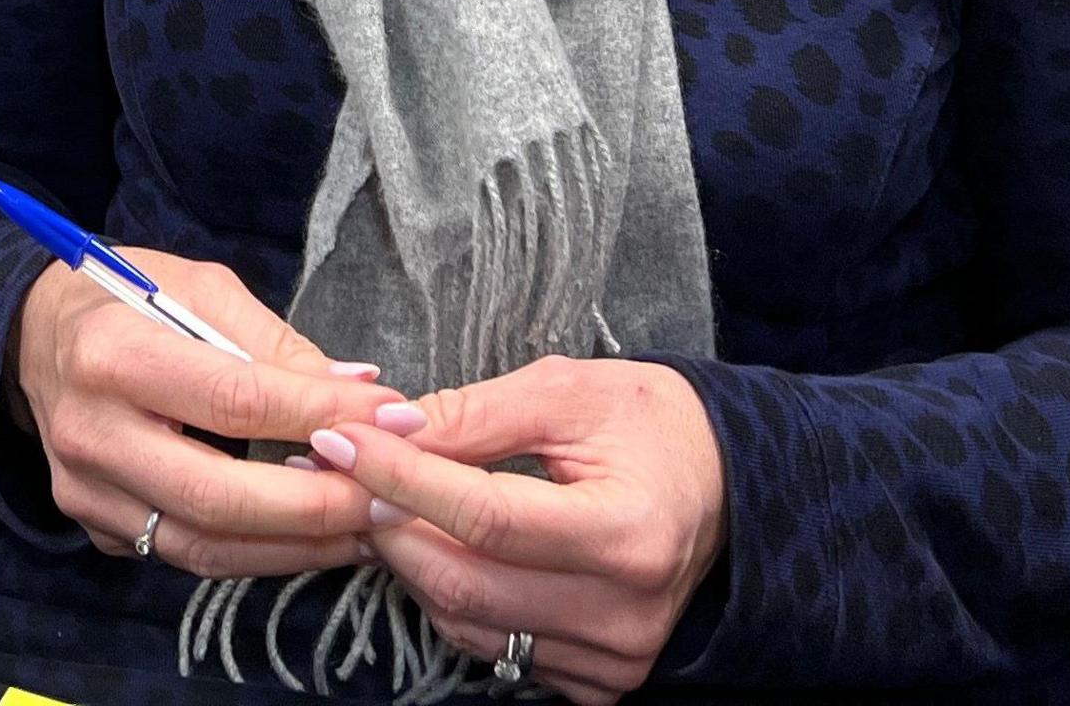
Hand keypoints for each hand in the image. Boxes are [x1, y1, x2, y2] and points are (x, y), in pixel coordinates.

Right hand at [10, 249, 407, 577]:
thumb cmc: (124, 297)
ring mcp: (84, 492)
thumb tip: (366, 395)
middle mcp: (90, 433)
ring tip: (369, 528)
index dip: (323, 417)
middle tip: (395, 499)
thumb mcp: (198, 288)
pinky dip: (255, 553)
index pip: (234, 401)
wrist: (30, 333)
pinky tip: (309, 535)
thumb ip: (278, 345)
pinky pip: (185, 555)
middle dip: (320, 507)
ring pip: (203, 547)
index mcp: (113, 355)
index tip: (398, 418)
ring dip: (297, 546)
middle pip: (217, 496)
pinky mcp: (93, 526)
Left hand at [307, 357, 725, 704]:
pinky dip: (452, 599)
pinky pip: (495, 648)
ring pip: (468, 622)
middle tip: (343, 474)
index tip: (338, 442)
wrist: (731, 486)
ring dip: (410, 563)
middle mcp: (625, 611)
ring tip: (384, 505)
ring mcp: (614, 656)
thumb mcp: (569, 392)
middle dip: (388, 524)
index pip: (484, 517)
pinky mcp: (600, 679)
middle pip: (465, 582)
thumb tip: (385, 431)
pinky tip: (439, 549)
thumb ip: (475, 414)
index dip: (399, 478)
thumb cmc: (655, 426)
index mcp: (627, 532)